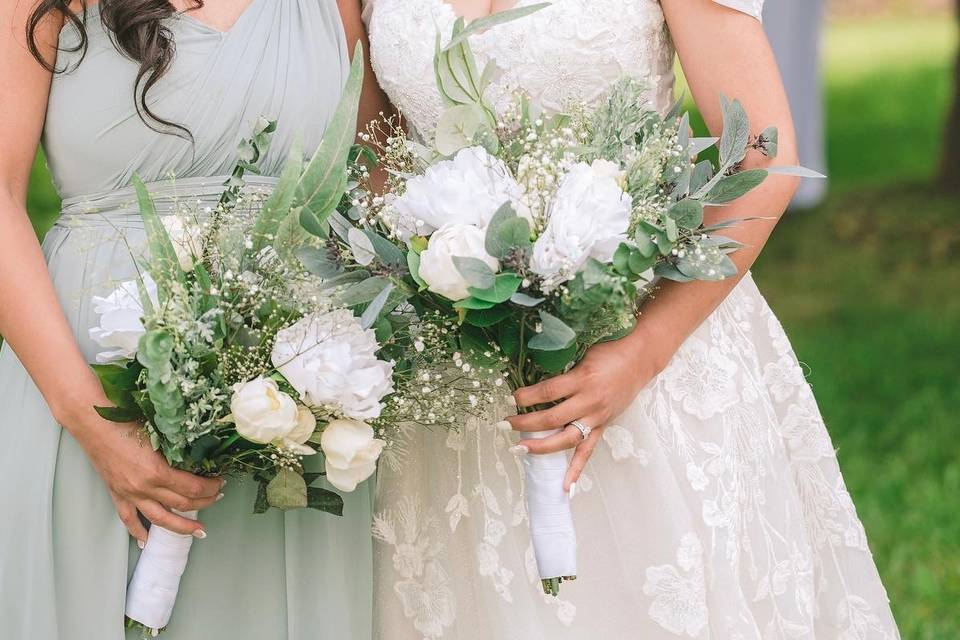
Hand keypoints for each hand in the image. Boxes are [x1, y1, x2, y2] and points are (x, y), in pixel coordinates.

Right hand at [74, 415, 223, 544]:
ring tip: (197, 532)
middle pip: (182, 504)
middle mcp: (144, 487)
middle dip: (204, 503)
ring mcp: (129, 493)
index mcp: (157, 471)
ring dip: (181, 527)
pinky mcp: (116, 493)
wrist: (92, 420)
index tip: (220, 482)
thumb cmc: (127, 419)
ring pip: (160, 519)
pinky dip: (138, 532)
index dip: (211, 488)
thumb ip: (176, 449)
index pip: (193, 488)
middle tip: (217, 498)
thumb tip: (198, 456)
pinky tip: (147, 541)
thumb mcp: (159, 433)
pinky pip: (128, 519)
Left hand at [506, 336, 663, 491]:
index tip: (512, 398)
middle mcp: (590, 401)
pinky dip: (577, 470)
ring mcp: (597, 416)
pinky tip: (565, 487)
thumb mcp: (582, 355)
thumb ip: (562, 371)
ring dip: (541, 446)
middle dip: (525, 423)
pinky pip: (588, 451)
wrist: (640, 361)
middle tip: (505, 424)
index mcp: (582, 379)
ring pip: (567, 438)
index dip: (527, 396)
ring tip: (520, 449)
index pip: (549, 391)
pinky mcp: (602, 426)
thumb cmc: (609, 353)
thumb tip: (534, 382)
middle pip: (552, 418)